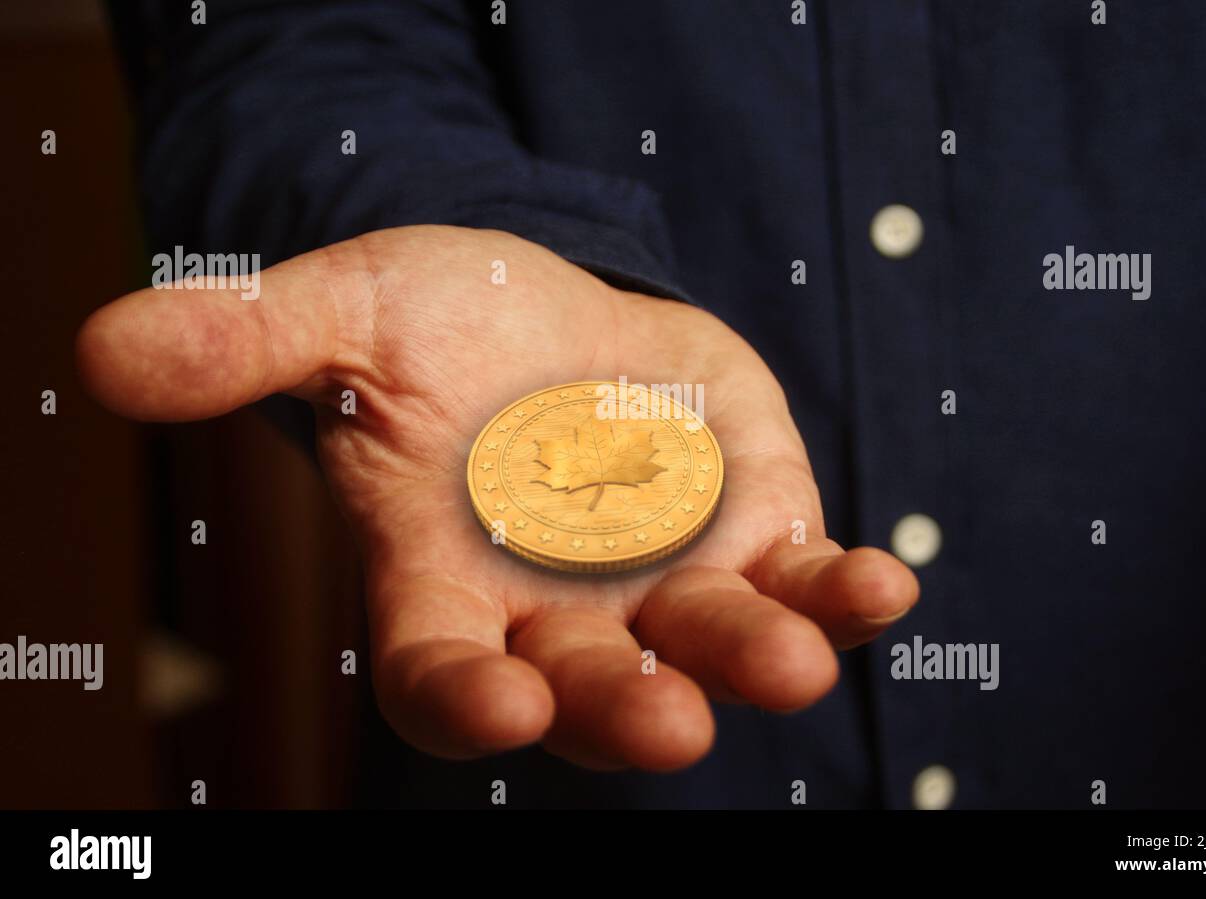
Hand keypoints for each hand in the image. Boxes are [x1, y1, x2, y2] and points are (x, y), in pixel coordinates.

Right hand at [77, 226, 918, 770]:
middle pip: (589, 689)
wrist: (548, 311)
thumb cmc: (436, 323)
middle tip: (666, 724)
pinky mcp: (749, 539)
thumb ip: (249, 342)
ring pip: (708, 649)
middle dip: (625, 709)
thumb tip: (108, 352)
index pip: (442, 676)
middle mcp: (559, 611)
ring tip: (797, 664)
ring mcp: (664, 585)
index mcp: (448, 585)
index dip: (462, 699)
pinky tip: (882, 588)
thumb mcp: (345, 311)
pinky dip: (842, 595)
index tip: (492, 704)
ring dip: (752, 661)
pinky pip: (801, 584)